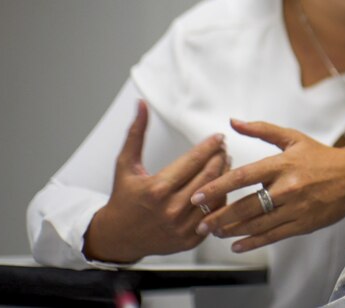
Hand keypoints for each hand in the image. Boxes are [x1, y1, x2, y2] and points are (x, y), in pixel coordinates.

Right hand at [83, 101, 229, 263]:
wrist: (118, 237)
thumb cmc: (123, 198)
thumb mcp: (125, 164)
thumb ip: (136, 133)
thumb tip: (141, 105)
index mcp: (157, 189)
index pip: (193, 161)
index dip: (209, 146)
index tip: (218, 137)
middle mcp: (171, 209)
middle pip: (208, 176)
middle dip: (220, 158)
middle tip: (224, 147)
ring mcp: (182, 226)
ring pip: (215, 195)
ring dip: (224, 176)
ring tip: (225, 162)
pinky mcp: (190, 239)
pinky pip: (214, 215)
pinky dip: (221, 198)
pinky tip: (220, 185)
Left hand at [190, 119, 344, 252]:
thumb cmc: (321, 157)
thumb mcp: (293, 138)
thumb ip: (261, 129)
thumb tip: (233, 122)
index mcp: (282, 164)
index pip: (243, 176)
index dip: (218, 187)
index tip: (197, 196)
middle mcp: (288, 188)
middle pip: (246, 206)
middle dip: (219, 216)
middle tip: (199, 223)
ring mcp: (296, 208)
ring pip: (257, 224)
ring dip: (232, 230)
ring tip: (213, 232)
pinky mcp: (303, 224)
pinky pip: (273, 236)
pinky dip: (252, 242)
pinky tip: (236, 245)